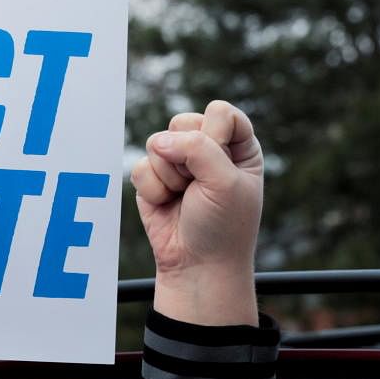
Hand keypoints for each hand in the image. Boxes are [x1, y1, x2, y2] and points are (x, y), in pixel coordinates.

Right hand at [130, 100, 263, 324]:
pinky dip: (152, 189)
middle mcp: (208, 150)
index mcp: (239, 146)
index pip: (221, 112)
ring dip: (169, 176)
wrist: (197, 266)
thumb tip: (159, 141)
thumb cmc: (222, 227)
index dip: (214, 134)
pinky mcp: (152, 180)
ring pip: (157, 143)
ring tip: (184, 198)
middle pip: (183, 122)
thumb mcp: (225, 182)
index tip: (220, 165)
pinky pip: (140, 167)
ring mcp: (178, 164)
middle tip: (199, 184)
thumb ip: (198, 148)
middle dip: (186, 155)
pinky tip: (167, 205)